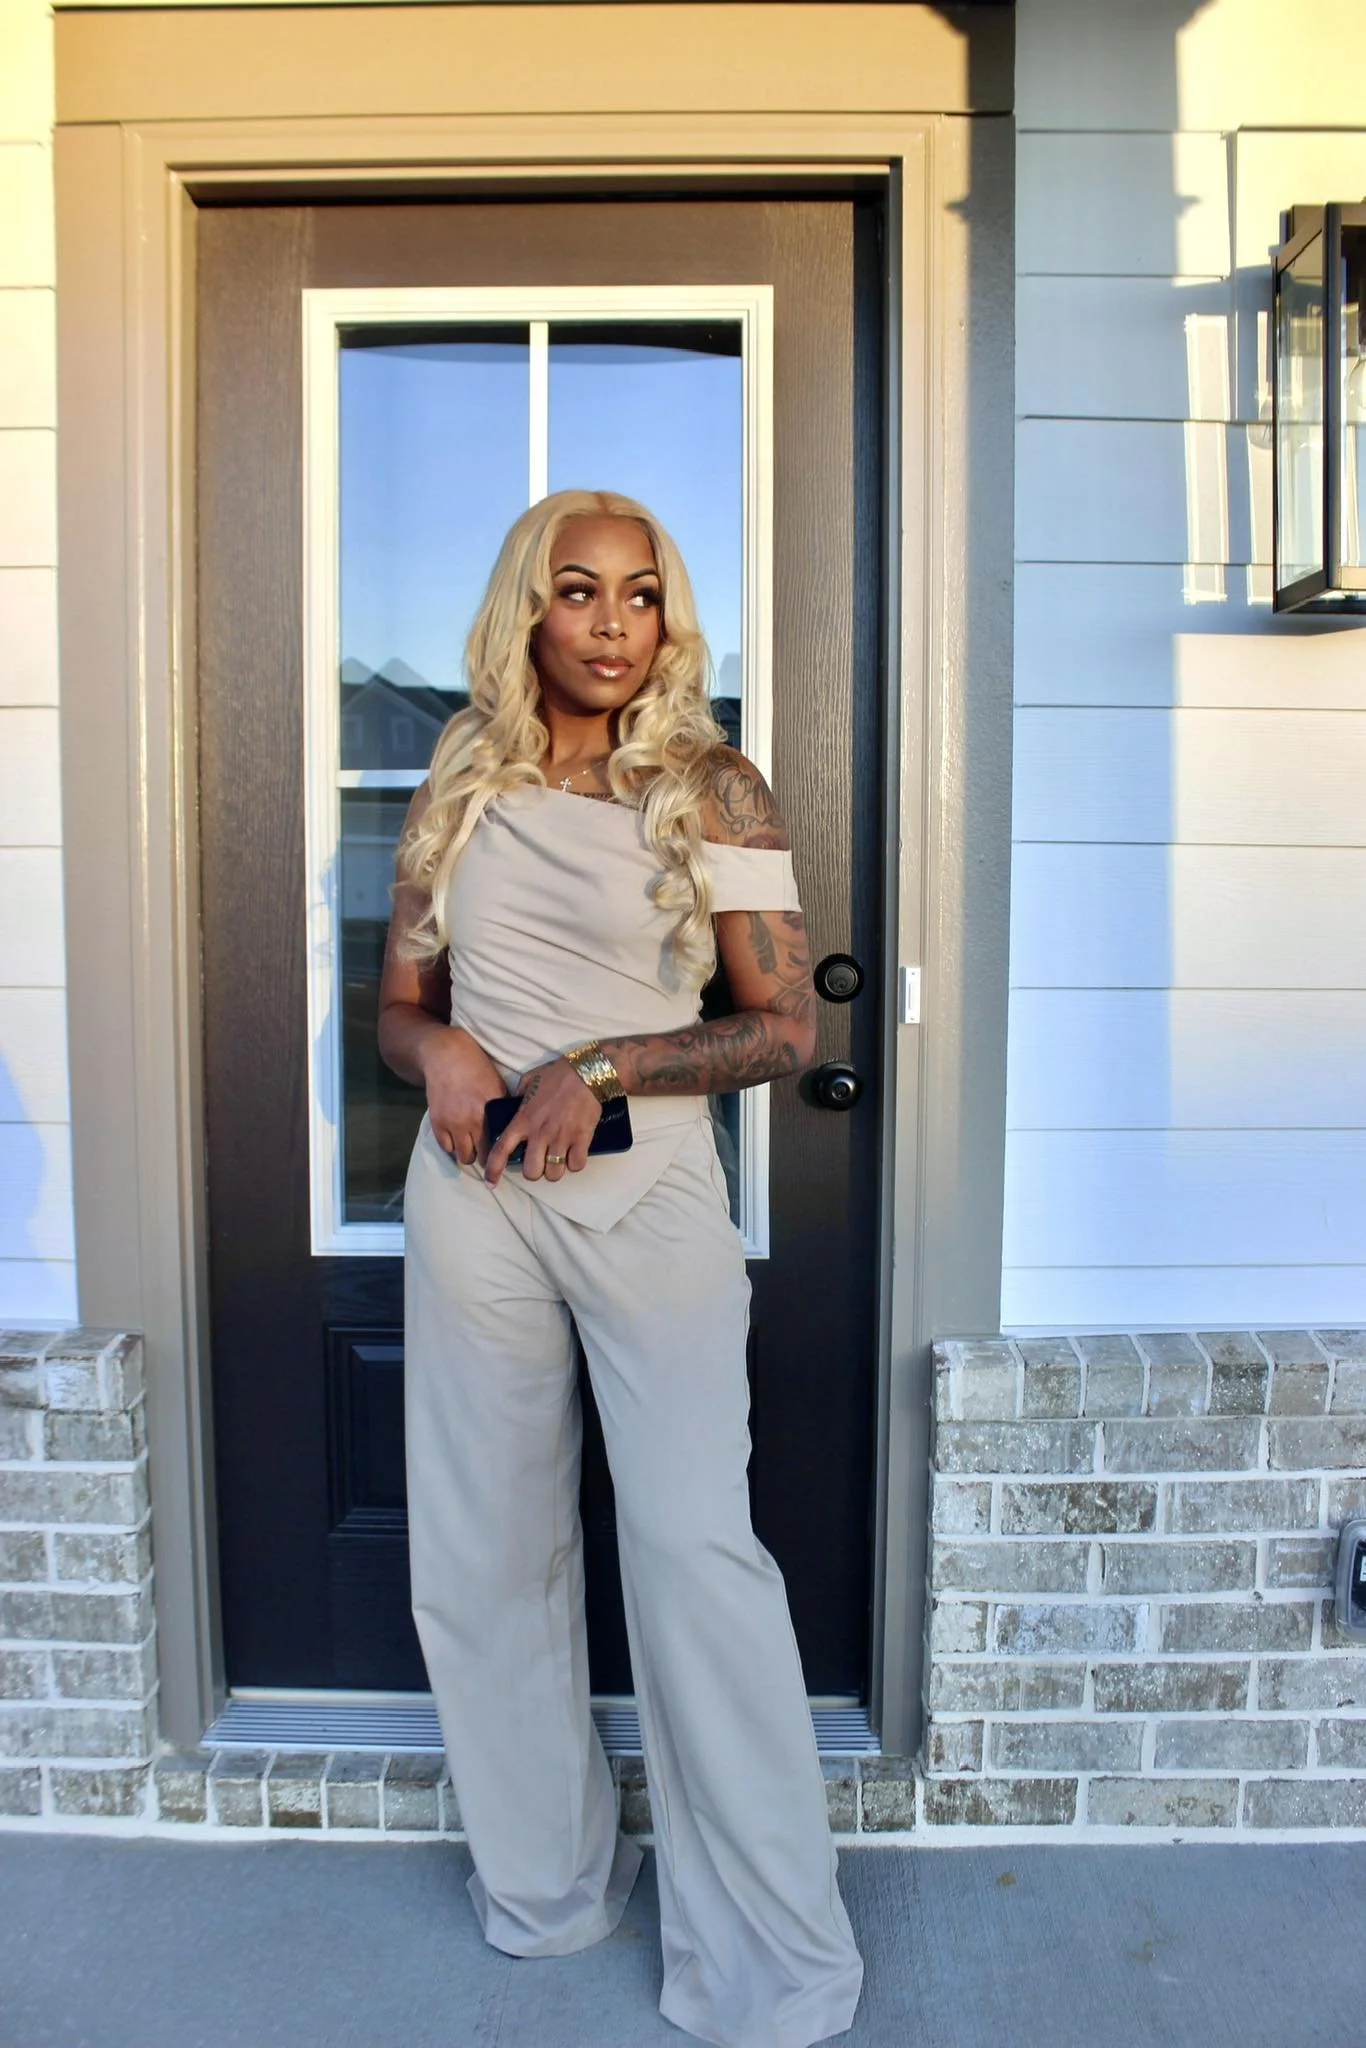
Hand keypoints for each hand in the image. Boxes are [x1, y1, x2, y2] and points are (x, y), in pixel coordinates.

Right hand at [420, 1027, 507, 1166]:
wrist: (445, 1056)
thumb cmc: (476, 1066)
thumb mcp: (497, 1085)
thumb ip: (502, 1108)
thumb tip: (511, 1126)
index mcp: (490, 1111)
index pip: (499, 1144)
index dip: (501, 1153)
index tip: (503, 1155)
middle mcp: (471, 1121)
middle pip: (480, 1156)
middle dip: (484, 1157)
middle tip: (486, 1153)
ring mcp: (452, 1124)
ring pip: (463, 1156)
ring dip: (468, 1154)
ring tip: (471, 1147)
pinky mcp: (437, 1122)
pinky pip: (445, 1147)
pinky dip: (452, 1146)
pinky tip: (456, 1139)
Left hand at [483, 1058, 601, 1186]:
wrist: (587, 1073)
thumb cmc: (557, 1075)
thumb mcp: (529, 1081)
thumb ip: (519, 1097)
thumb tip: (514, 1106)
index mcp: (523, 1119)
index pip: (502, 1150)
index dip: (494, 1170)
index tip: (491, 1183)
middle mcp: (540, 1133)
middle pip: (532, 1172)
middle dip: (535, 1172)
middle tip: (540, 1163)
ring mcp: (561, 1138)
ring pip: (554, 1174)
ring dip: (555, 1171)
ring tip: (558, 1161)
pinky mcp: (581, 1139)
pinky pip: (576, 1165)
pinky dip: (575, 1164)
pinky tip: (574, 1154)